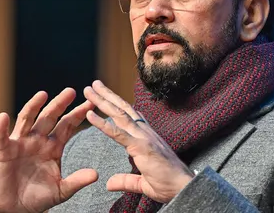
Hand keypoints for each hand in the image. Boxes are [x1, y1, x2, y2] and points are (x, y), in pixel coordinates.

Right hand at [0, 88, 97, 212]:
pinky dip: (2, 126)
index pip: (67, 126)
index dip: (78, 114)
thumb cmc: (38, 198)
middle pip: (50, 117)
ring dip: (34, 106)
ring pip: (27, 119)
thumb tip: (96, 175)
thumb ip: (77, 181)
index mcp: (53, 147)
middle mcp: (38, 140)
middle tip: (71, 91)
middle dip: (60, 104)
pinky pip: (2, 137)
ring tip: (43, 94)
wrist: (15, 209)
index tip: (91, 104)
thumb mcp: (61, 190)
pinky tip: (4, 117)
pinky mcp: (4, 151)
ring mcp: (21, 143)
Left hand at [84, 80, 194, 203]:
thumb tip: (109, 183)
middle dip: (107, 96)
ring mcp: (143, 137)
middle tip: (93, 84)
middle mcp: (144, 133)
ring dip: (102, 100)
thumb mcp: (142, 183)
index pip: (130, 116)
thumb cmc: (168, 184)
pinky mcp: (140, 146)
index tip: (105, 96)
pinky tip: (89, 114)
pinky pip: (117, 133)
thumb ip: (126, 180)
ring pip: (119, 114)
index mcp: (146, 137)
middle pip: (123, 109)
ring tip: (89, 89)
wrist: (184, 189)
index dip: (117, 105)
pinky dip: (102, 123)